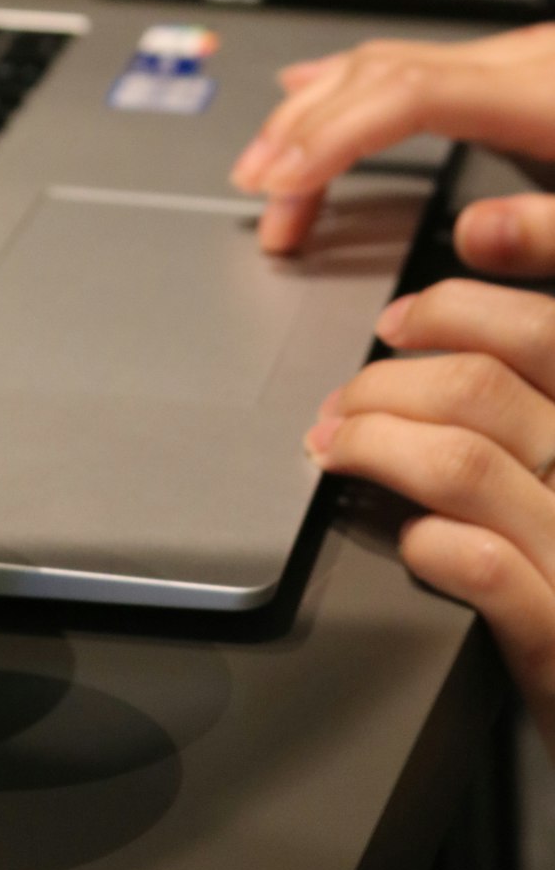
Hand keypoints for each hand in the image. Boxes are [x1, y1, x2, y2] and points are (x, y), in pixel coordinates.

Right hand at [230, 22, 554, 252]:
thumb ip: (546, 228)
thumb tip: (468, 234)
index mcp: (546, 97)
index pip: (407, 95)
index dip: (333, 136)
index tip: (283, 184)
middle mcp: (523, 62)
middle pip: (379, 75)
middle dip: (303, 134)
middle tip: (261, 197)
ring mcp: (518, 59)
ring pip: (384, 62)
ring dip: (313, 110)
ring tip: (265, 161)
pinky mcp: (519, 70)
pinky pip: (410, 62)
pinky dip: (348, 81)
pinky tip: (313, 85)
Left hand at [305, 263, 554, 761]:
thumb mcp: (551, 466)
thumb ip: (515, 404)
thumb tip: (419, 335)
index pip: (542, 328)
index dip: (455, 308)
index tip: (396, 321)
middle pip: (480, 386)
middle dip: (381, 386)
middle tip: (340, 408)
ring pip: (462, 461)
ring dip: (374, 447)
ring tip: (336, 456)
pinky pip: (479, 561)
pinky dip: (423, 539)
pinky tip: (407, 539)